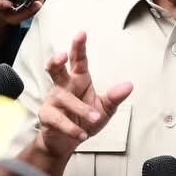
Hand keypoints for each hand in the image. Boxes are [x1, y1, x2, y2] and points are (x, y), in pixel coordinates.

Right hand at [34, 31, 132, 157]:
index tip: (82, 33)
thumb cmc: (85, 120)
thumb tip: (129, 85)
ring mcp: (53, 100)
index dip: (79, 46)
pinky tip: (81, 134)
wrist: (67, 142)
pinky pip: (58, 119)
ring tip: (95, 117)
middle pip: (55, 68)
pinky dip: (71, 128)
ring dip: (81, 109)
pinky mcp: (47, 116)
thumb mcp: (105, 109)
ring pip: (63, 98)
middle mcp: (64, 86)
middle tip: (63, 55)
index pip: (78, 60)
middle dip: (57, 60)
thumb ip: (114, 97)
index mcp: (78, 79)